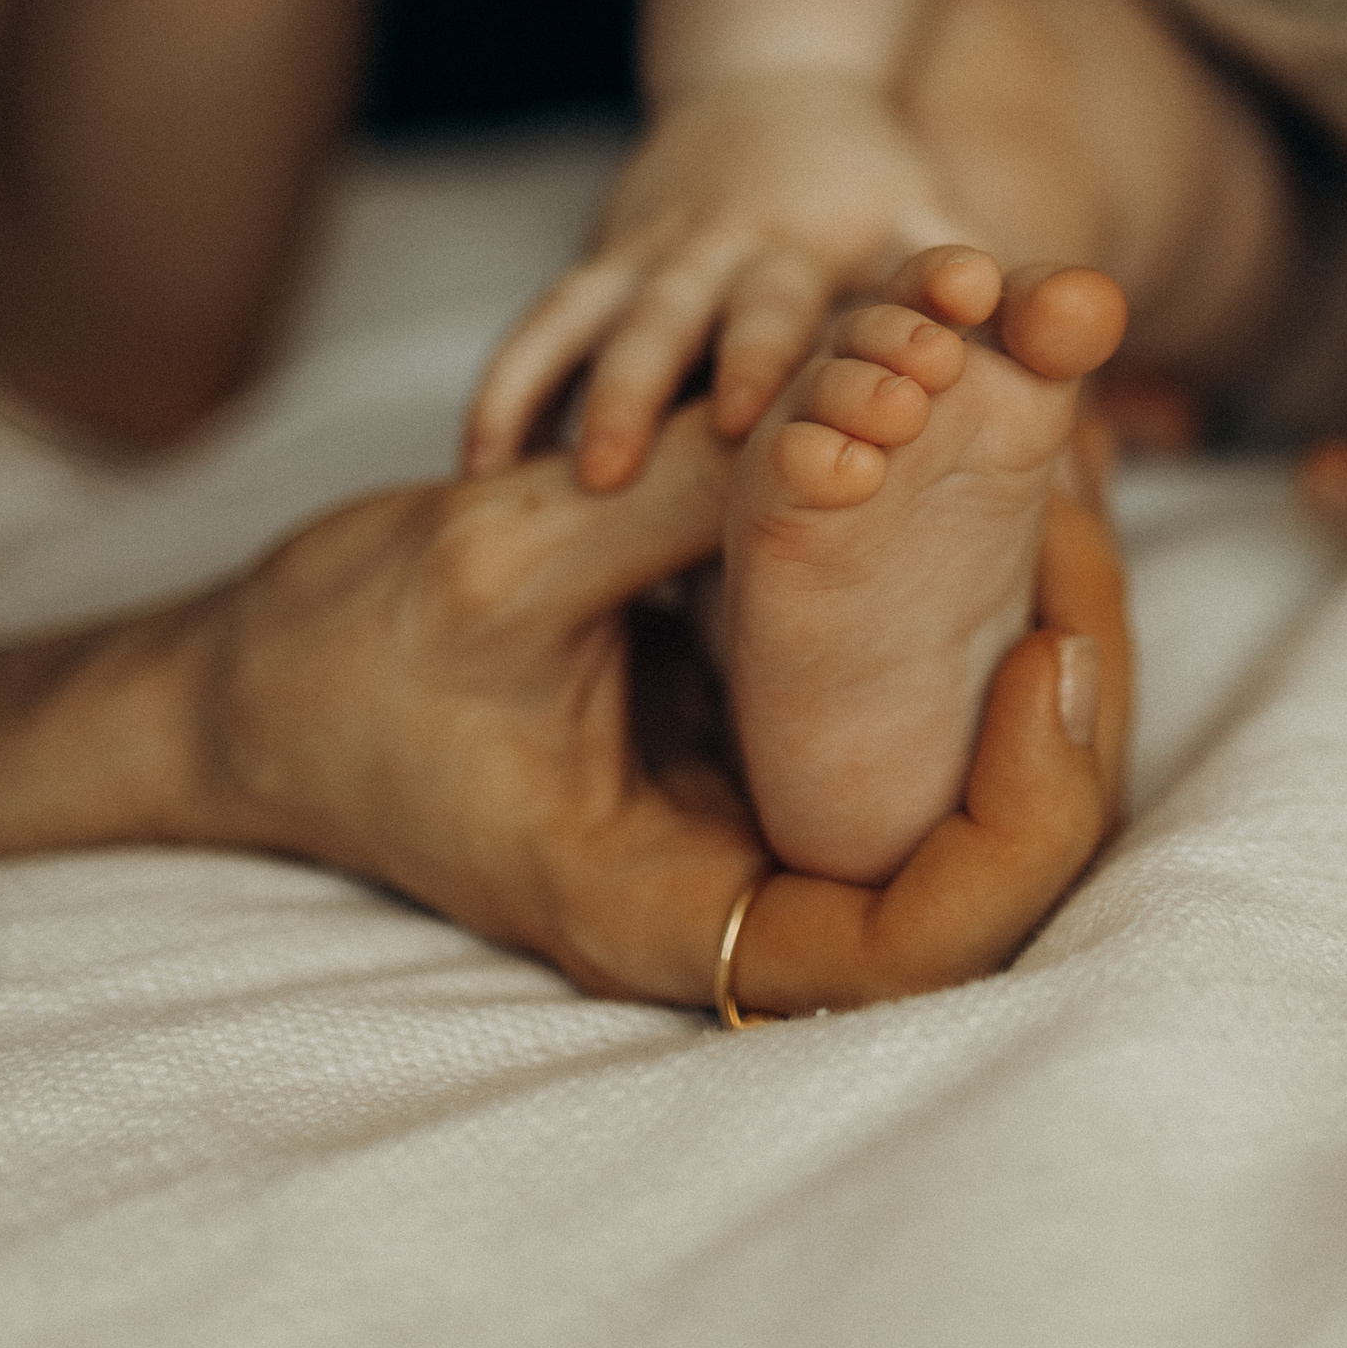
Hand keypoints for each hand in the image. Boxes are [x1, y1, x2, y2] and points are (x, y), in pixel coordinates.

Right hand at [179, 406, 1129, 1007]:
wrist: (252, 678)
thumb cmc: (345, 655)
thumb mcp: (502, 560)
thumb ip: (678, 498)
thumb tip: (866, 403)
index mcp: (672, 907)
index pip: (918, 944)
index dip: (1020, 815)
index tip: (1052, 653)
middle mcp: (733, 882)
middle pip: (976, 859)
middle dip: (1061, 697)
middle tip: (1094, 520)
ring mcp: (748, 814)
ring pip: (954, 770)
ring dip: (1026, 630)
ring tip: (1079, 475)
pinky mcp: (748, 737)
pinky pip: (893, 699)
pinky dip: (957, 600)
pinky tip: (1001, 482)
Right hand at [463, 74, 957, 490]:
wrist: (777, 87)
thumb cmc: (875, 185)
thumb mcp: (931, 219)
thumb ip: (988, 286)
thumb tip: (1073, 333)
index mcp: (806, 242)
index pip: (783, 304)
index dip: (762, 356)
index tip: (745, 421)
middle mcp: (718, 246)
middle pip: (668, 314)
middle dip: (639, 385)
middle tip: (607, 471)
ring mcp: (649, 253)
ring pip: (586, 318)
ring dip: (552, 390)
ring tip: (512, 481)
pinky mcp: (600, 264)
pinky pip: (541, 325)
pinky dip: (508, 387)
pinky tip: (478, 464)